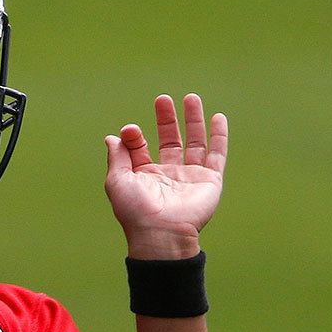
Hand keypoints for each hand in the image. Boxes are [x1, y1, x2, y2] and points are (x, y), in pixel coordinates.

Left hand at [105, 94, 227, 258]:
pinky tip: (218, 117)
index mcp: (145, 176)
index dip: (134, 136)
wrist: (161, 233)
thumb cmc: (135, 210)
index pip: (141, 148)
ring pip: (194, 143)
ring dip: (193, 120)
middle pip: (170, 140)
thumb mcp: (118, 181)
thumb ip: (117, 157)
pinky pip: (216, 155)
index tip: (131, 130)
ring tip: (191, 98)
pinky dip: (219, 136)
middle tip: (162, 99)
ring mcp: (190, 177)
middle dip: (166, 120)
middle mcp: (168, 175)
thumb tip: (113, 137)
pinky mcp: (209, 181)